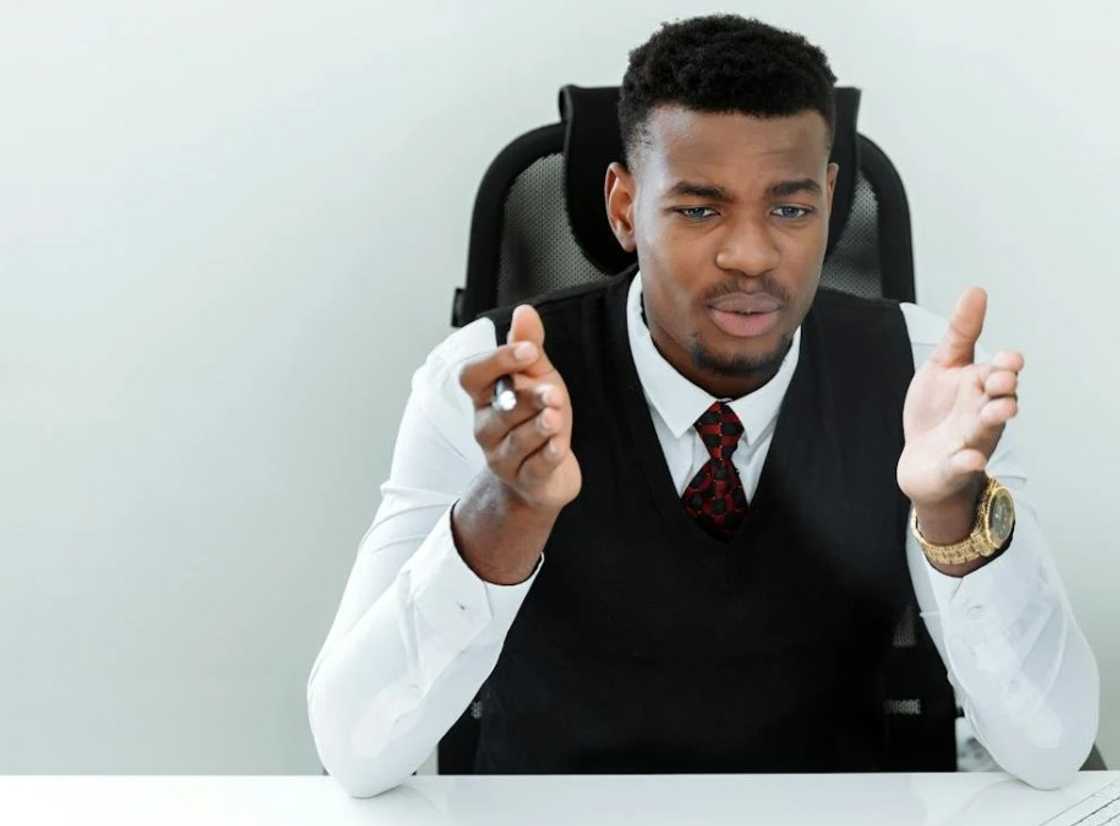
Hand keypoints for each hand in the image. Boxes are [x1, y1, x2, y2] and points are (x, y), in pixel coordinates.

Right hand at [458, 304, 581, 514]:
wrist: (543, 474)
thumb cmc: (535, 418)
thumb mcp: (536, 377)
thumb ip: (529, 346)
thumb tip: (524, 312)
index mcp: (484, 396)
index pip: (473, 375)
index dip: (497, 361)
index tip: (529, 350)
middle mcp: (486, 427)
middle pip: (500, 409)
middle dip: (528, 398)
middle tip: (552, 392)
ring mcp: (502, 456)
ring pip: (517, 439)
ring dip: (539, 426)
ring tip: (555, 417)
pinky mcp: (525, 480)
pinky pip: (534, 467)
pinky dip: (547, 455)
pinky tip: (559, 445)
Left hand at [896, 288, 1023, 509]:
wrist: (920, 459)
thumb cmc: (937, 410)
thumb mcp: (943, 366)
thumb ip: (960, 333)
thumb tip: (976, 291)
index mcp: (980, 388)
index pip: (1000, 373)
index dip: (1006, 367)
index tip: (1008, 359)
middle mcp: (982, 415)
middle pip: (1000, 401)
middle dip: (1004, 391)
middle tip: (1002, 380)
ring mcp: (970, 442)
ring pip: (987, 431)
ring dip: (994, 420)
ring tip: (997, 411)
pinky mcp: (953, 467)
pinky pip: (963, 465)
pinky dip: (967, 461)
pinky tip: (968, 456)